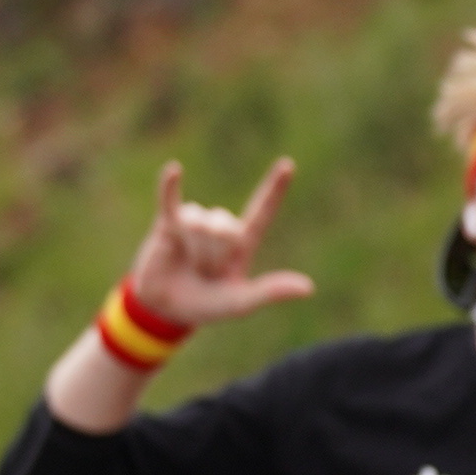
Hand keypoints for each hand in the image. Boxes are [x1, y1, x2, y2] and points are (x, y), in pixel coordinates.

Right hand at [127, 159, 319, 328]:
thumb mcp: (241, 303)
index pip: (262, 211)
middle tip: (206, 273)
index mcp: (243, 243)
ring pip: (199, 222)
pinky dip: (170, 186)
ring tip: (189, 265)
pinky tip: (175, 170)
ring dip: (194, 250)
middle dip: (213, 256)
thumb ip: (270, 292)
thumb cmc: (207, 306)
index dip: (274, 189)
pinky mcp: (168, 221)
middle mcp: (221, 227)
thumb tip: (309, 288)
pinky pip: (170, 199)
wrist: (166, 309)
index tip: (287, 165)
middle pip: (224, 227)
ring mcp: (194, 221)